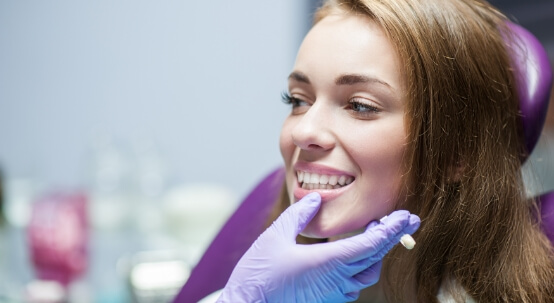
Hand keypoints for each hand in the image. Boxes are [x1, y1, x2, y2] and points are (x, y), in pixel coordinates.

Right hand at [217, 192, 420, 302]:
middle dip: (393, 236)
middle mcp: (336, 280)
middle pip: (375, 257)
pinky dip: (362, 266)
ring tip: (379, 233)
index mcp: (327, 262)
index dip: (390, 229)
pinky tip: (356, 255)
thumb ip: (298, 214)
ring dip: (377, 252)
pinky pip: (354, 283)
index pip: (370, 244)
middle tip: (407, 219)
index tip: (406, 216)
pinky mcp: (327, 300)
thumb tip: (315, 198)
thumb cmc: (258, 275)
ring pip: (368, 273)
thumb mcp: (275, 236)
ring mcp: (333, 293)